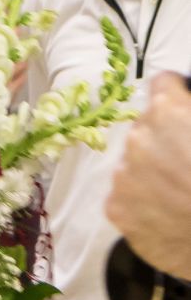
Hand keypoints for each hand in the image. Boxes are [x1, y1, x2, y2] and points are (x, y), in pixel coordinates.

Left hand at [108, 75, 190, 278]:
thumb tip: (188, 102)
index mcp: (169, 112)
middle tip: (189, 162)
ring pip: (135, 164)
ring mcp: (122, 175)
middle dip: (167, 138)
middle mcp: (138, 139)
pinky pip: (127, 197)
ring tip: (182, 194)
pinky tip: (169, 215)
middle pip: (147, 128)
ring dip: (153, 172)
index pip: (163, 85)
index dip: (179, 94)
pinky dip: (144, 203)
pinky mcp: (116, 209)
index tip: (186, 105)